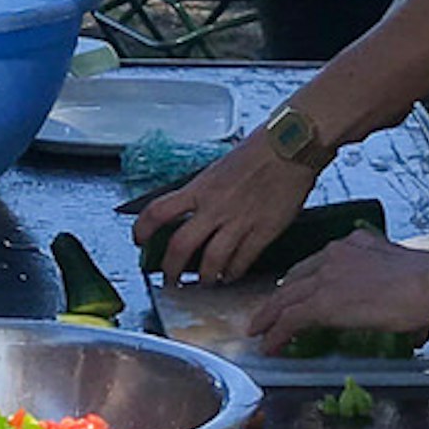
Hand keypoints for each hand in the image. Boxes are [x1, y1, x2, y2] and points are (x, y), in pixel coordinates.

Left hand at [133, 138, 319, 287]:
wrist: (289, 146)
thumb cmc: (257, 151)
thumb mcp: (218, 168)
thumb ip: (204, 192)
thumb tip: (192, 210)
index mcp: (200, 188)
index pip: (158, 211)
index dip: (142, 229)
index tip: (138, 240)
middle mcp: (215, 207)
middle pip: (180, 246)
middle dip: (170, 270)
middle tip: (169, 279)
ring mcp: (239, 221)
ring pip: (211, 262)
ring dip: (204, 278)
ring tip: (204, 282)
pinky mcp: (263, 231)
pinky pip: (242, 261)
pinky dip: (233, 273)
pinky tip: (230, 275)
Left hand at [247, 228, 428, 345]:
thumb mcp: (401, 272)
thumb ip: (392, 286)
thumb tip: (407, 320)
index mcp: (354, 244)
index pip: (316, 264)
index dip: (301, 282)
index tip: (294, 293)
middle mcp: (335, 255)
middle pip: (295, 279)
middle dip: (279, 298)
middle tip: (267, 313)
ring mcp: (326, 277)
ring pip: (285, 298)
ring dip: (269, 317)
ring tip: (258, 331)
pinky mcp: (323, 302)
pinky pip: (290, 319)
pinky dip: (277, 334)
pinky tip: (271, 345)